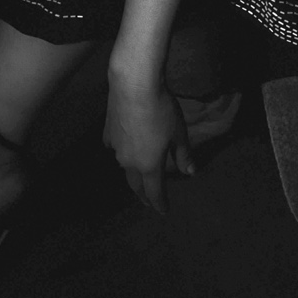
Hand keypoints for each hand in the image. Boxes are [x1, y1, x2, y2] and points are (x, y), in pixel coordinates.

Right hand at [103, 78, 195, 212]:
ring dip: (132, 174)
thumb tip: (190, 172)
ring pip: (124, 167)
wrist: (133, 87)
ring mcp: (116, 148)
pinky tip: (124, 146)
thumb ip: (183, 155)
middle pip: (136, 185)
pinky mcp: (107, 132)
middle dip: (144, 195)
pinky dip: (122, 152)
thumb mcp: (179, 133)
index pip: (155, 192)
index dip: (160, 203)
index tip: (163, 211)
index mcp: (149, 165)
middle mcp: (129, 161)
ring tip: (138, 174)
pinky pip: (115, 148)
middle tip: (148, 201)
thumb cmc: (162, 110)